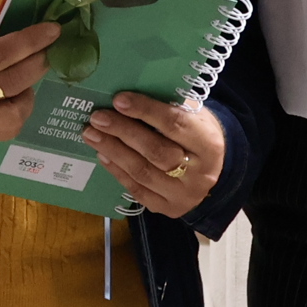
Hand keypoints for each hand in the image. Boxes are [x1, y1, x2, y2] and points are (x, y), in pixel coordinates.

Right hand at [0, 21, 60, 145]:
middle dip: (37, 63)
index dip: (30, 41)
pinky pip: (6, 130)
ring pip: (14, 114)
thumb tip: (11, 31)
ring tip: (24, 81)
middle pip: (12, 81)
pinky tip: (13, 101)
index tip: (53, 30)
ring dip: (28, 94)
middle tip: (46, 51)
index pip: (0, 53)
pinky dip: (17, 114)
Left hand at [82, 91, 223, 217]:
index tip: (118, 100)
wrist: (215, 171)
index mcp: (209, 143)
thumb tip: (127, 97)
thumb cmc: (196, 134)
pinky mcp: (170, 209)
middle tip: (98, 118)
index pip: (175, 124)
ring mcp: (184, 195)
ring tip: (91, 134)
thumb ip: (167, 106)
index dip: (145, 111)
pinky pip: (137, 190)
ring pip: (142, 172)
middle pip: (156, 151)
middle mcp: (200, 173)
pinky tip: (103, 155)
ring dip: (113, 151)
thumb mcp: (193, 115)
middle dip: (123, 132)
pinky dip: (117, 171)